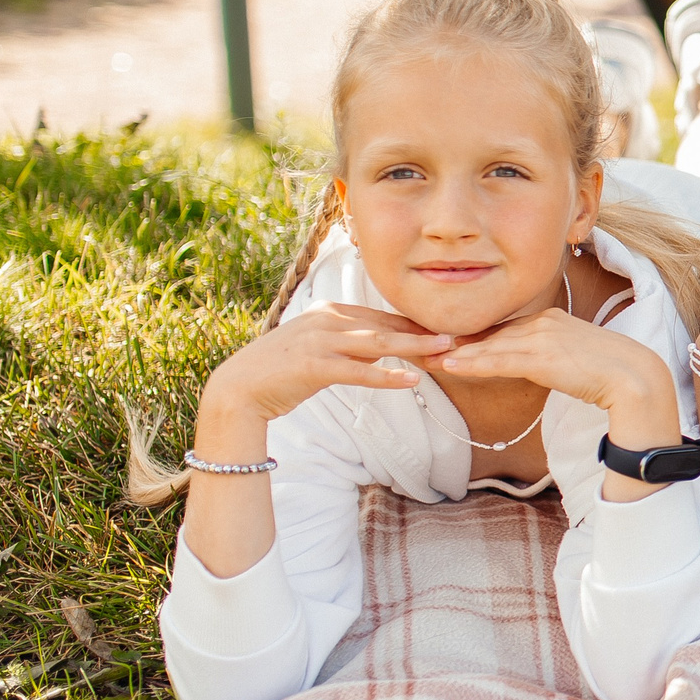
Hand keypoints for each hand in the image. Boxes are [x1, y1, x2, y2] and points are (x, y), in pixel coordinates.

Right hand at [201, 302, 453, 427]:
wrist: (239, 389)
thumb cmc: (281, 371)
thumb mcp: (320, 348)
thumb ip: (351, 344)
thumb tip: (383, 350)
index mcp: (331, 310)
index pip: (383, 316)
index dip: (417, 325)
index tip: (448, 331)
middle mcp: (327, 319)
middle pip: (387, 325)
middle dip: (425, 332)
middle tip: (461, 338)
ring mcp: (320, 340)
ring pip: (379, 342)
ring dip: (416, 346)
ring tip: (446, 351)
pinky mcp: (314, 365)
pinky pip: (360, 371)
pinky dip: (387, 376)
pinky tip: (412, 381)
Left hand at [439, 309, 683, 452]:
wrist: (633, 377)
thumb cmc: (611, 372)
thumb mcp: (576, 357)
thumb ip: (552, 356)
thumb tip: (541, 367)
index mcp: (551, 319)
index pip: (505, 328)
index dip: (475, 337)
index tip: (449, 342)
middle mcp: (543, 321)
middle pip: (491, 333)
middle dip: (457, 342)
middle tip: (424, 346)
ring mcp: (542, 337)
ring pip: (489, 346)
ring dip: (455, 353)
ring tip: (426, 358)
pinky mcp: (541, 357)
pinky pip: (498, 360)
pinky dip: (471, 363)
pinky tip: (450, 366)